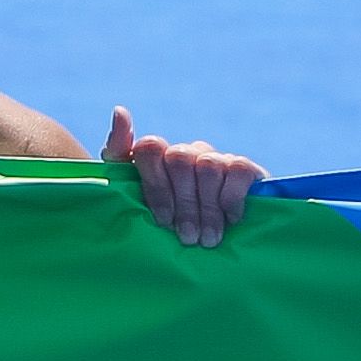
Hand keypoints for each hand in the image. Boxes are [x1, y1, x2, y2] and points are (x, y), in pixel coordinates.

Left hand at [102, 108, 264, 247]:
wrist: (210, 248)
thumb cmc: (162, 229)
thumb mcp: (131, 203)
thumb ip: (117, 156)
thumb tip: (121, 111)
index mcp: (156, 159)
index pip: (149, 148)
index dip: (156, 185)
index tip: (162, 221)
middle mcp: (184, 153)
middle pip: (179, 158)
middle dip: (183, 204)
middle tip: (187, 238)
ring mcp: (213, 158)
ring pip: (208, 166)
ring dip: (207, 209)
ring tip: (206, 240)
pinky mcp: (243, 167)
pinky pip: (236, 170)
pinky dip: (231, 198)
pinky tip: (230, 220)